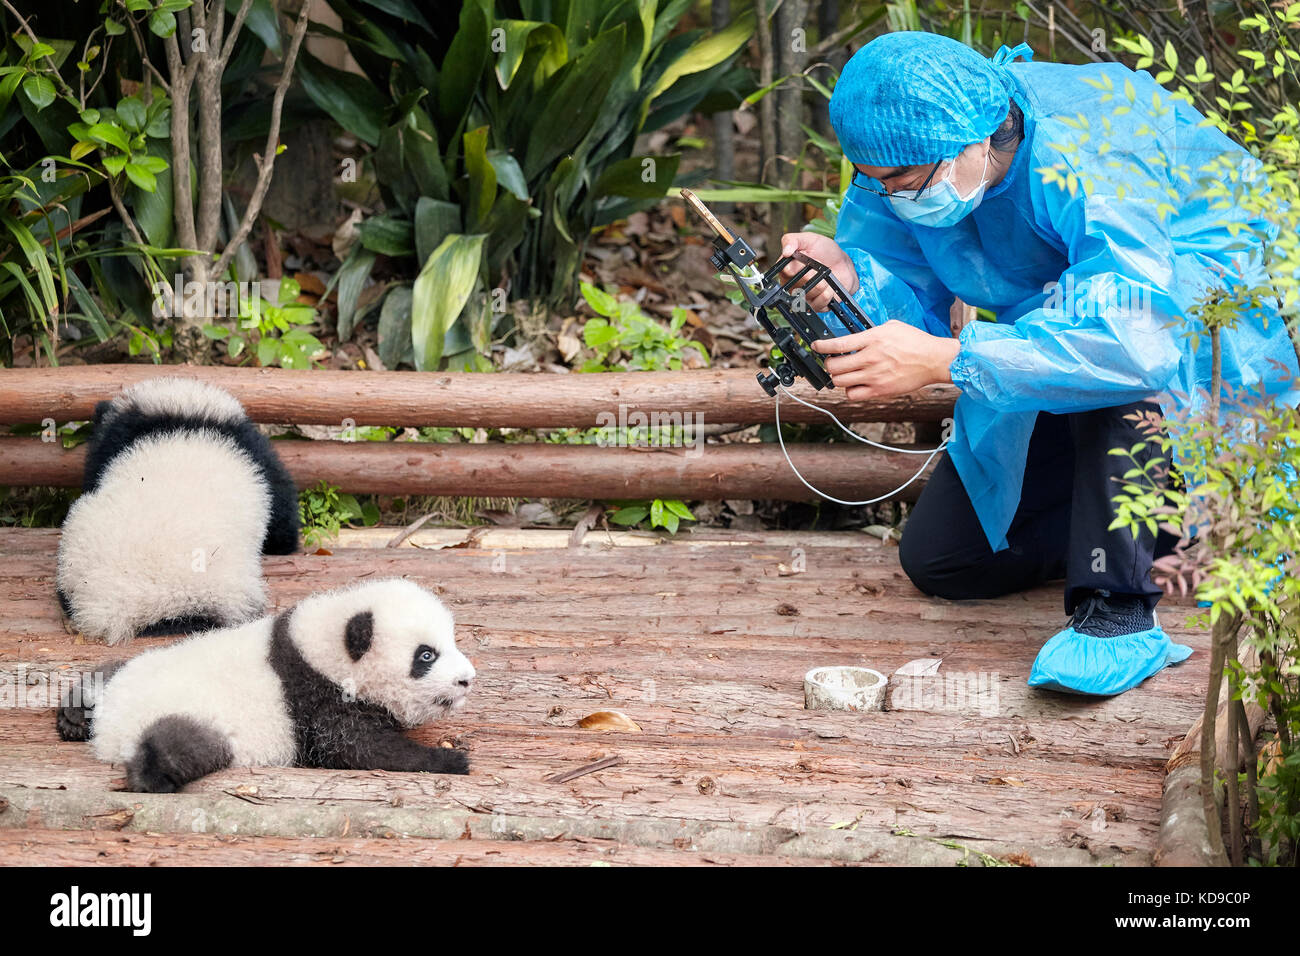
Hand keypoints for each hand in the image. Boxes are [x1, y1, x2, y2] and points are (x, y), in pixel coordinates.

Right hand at [777, 232, 857, 311]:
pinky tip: (830, 288)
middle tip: (819, 266)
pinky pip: (818, 305)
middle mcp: (791, 286)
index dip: (797, 267)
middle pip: (796, 286)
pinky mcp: (815, 306)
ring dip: (821, 284)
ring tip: (825, 277)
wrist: (843, 263)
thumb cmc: (824, 250)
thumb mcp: (808, 239)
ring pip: (808, 295)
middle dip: (812, 274)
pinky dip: (827, 295)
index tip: (808, 260)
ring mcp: (803, 297)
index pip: (785, 272)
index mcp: (786, 270)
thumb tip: (785, 250)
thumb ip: (793, 240)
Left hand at [810, 320, 960, 399]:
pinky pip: (853, 395)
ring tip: (844, 373)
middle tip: (833, 362)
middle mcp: (871, 358)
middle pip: (834, 367)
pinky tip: (855, 384)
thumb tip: (854, 337)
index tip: (815, 346)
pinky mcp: (880, 391)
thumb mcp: (891, 327)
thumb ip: (870, 332)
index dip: (821, 346)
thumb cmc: (915, 342)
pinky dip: (849, 390)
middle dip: (829, 364)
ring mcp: (874, 376)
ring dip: (837, 378)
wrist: (933, 360)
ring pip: (840, 382)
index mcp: (873, 340)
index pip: (838, 344)